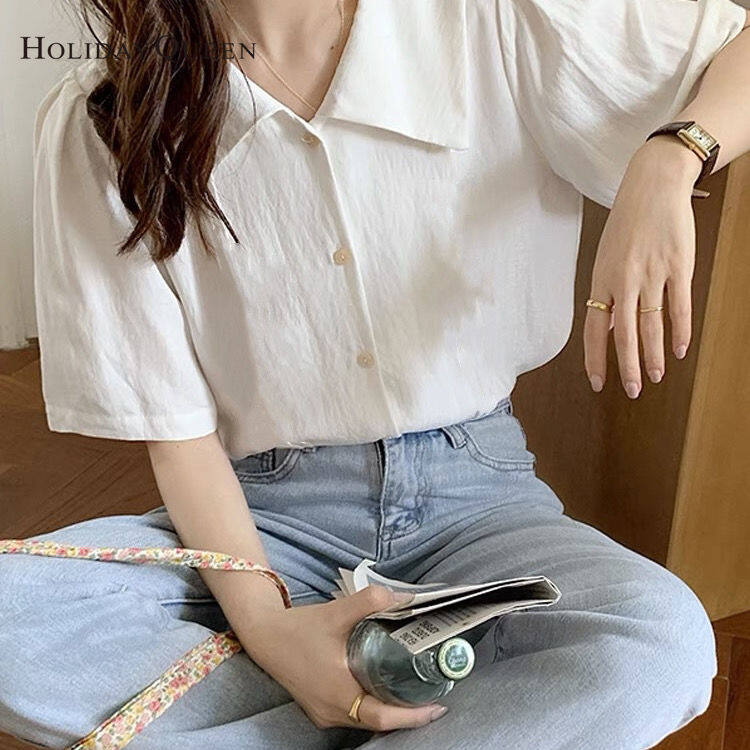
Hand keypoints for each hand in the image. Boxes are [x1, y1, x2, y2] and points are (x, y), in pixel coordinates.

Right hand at [236, 584, 447, 730]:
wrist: (264, 635)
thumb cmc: (299, 628)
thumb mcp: (336, 612)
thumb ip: (370, 601)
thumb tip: (403, 597)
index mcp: (338, 692)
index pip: (383, 717)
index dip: (412, 716)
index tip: (437, 707)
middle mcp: (332, 710)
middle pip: (378, 722)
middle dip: (407, 714)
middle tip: (432, 697)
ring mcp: (324, 712)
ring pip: (365, 720)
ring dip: (390, 711)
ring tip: (413, 693)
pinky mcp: (319, 708)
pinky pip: (353, 715)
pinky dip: (372, 706)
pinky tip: (383, 689)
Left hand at [584, 137, 702, 397]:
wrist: (652, 187)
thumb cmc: (626, 226)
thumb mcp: (605, 260)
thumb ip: (606, 296)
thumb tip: (607, 331)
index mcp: (600, 281)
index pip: (593, 329)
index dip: (595, 358)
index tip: (598, 383)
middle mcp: (623, 281)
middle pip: (622, 334)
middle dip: (627, 367)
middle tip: (632, 391)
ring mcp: (651, 275)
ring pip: (651, 325)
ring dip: (653, 355)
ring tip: (656, 377)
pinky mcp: (677, 267)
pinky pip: (679, 307)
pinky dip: (680, 331)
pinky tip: (680, 350)